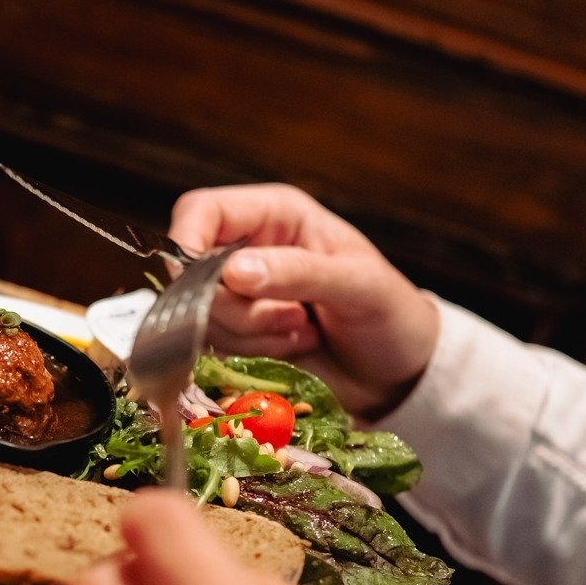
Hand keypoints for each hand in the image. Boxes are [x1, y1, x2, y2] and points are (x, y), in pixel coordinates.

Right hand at [170, 183, 437, 416]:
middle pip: (192, 270)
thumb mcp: (358, 285)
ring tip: (301, 330)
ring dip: (250, 334)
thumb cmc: (391, 314)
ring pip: (201, 313)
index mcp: (275, 215)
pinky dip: (252, 353)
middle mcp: (249, 248)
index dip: (185, 240)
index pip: (202, 210)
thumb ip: (298, 272)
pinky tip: (293, 346)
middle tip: (290, 318)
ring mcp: (240, 295)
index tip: (194, 283)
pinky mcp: (238, 335)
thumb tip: (234, 272)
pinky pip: (215, 345)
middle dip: (234, 306)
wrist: (399, 374)